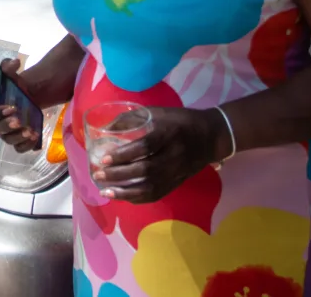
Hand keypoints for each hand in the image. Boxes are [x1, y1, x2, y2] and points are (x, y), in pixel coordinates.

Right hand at [0, 58, 40, 152]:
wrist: (27, 97)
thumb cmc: (14, 88)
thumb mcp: (10, 75)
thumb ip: (8, 67)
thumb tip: (15, 61)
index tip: (8, 107)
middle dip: (7, 125)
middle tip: (18, 119)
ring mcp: (7, 134)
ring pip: (8, 140)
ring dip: (18, 137)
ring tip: (29, 130)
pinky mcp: (18, 140)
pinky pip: (19, 148)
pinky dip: (26, 145)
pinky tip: (34, 136)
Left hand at [92, 106, 228, 203]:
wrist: (212, 136)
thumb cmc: (181, 120)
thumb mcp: (158, 112)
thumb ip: (132, 118)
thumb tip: (106, 127)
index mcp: (169, 134)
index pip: (145, 147)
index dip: (124, 154)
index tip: (104, 158)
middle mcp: (174, 155)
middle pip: (145, 170)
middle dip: (119, 175)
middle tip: (99, 175)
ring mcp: (177, 172)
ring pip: (151, 187)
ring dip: (126, 192)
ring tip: (106, 191)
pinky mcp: (177, 182)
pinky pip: (157, 194)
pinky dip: (138, 198)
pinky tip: (123, 197)